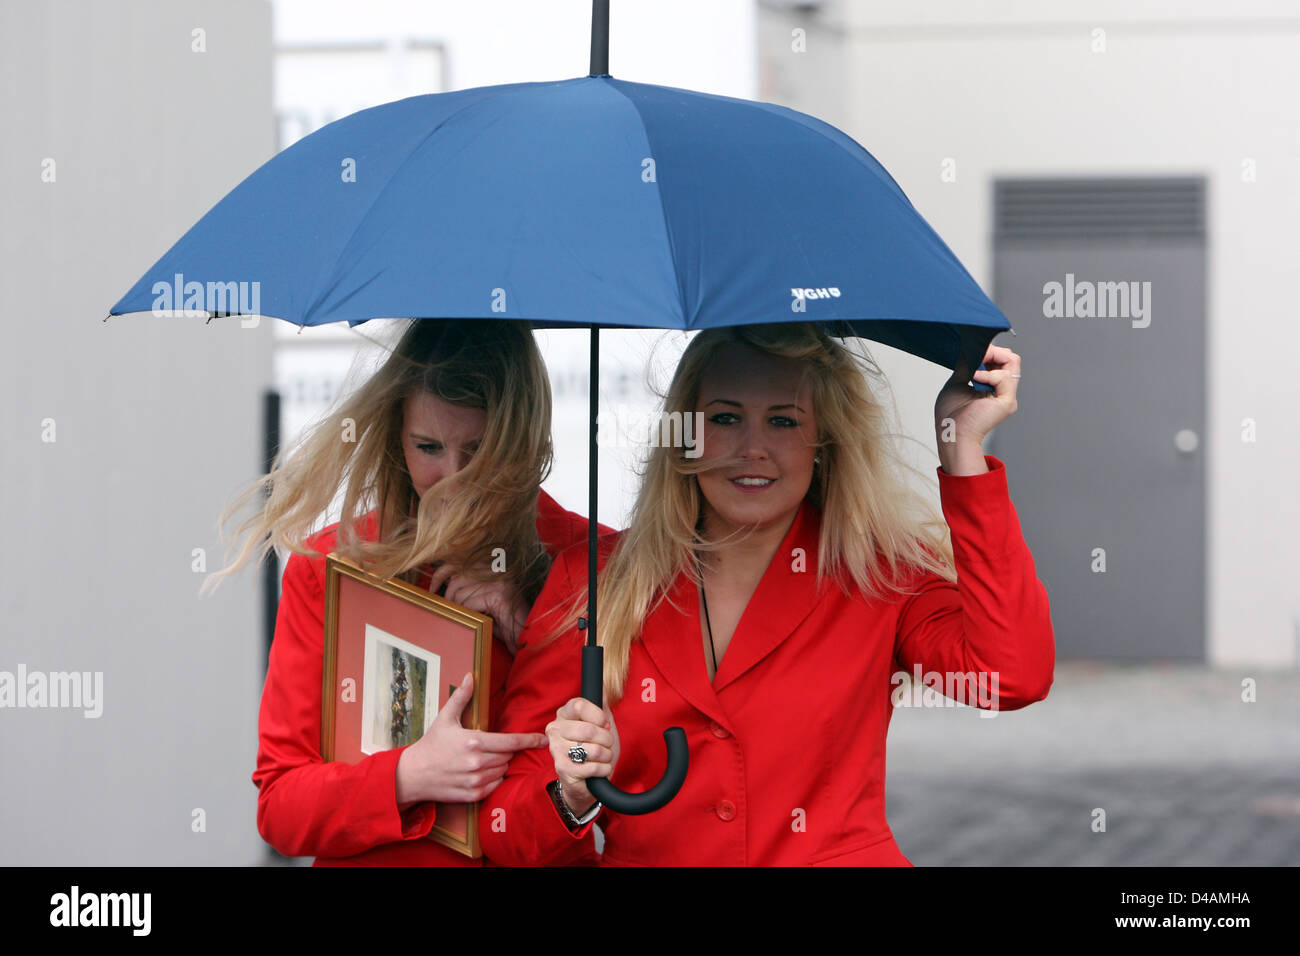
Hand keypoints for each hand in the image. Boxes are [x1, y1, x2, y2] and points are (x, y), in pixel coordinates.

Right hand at [394, 672, 546, 807]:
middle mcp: (477, 763)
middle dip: (505, 749)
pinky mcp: (473, 795)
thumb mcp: (445, 718)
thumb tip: (470, 676)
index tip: (542, 739)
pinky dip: (494, 777)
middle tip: (491, 745)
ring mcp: (475, 780)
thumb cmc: (431, 745)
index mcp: (474, 742)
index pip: (510, 742)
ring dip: (500, 763)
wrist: (413, 775)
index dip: (529, 740)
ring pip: (503, 769)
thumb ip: (461, 697)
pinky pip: (496, 784)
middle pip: (508, 755)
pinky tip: (482, 771)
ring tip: (483, 757)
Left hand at [426, 563, 529, 654]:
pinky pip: (469, 602)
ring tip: (471, 618)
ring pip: (459, 591)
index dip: (441, 574)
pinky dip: (468, 612)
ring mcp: (497, 579)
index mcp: (491, 565)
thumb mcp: (484, 601)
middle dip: (449, 597)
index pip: (457, 561)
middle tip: (451, 611)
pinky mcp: (499, 593)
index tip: (432, 588)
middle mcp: (495, 568)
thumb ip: (467, 590)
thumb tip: (442, 590)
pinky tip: (477, 618)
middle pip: (455, 578)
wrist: (529, 633)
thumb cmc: (507, 621)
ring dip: (460, 608)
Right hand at [546, 697, 619, 814]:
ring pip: (593, 750)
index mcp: (563, 714)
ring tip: (602, 757)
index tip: (605, 724)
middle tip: (606, 745)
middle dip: (606, 740)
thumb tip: (601, 683)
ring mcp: (556, 750)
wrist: (588, 778)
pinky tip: (599, 769)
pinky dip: (603, 769)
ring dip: (606, 756)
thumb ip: (601, 704)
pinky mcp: (563, 769)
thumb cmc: (594, 747)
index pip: (579, 705)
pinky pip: (593, 767)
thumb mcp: (601, 723)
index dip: (598, 715)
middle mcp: (555, 729)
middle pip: (588, 730)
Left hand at [935, 343, 1021, 446]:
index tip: (974, 349)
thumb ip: (966, 365)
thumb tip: (969, 349)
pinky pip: (1005, 377)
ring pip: (1013, 362)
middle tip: (977, 353)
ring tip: (975, 367)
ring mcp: (1007, 396)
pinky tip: (975, 377)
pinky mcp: (1007, 402)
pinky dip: (989, 374)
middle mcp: (1004, 391)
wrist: (951, 433)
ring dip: (992, 357)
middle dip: (993, 351)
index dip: (990, 351)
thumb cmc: (951, 415)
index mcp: (994, 387)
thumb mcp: (957, 382)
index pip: (1002, 360)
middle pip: (1011, 359)